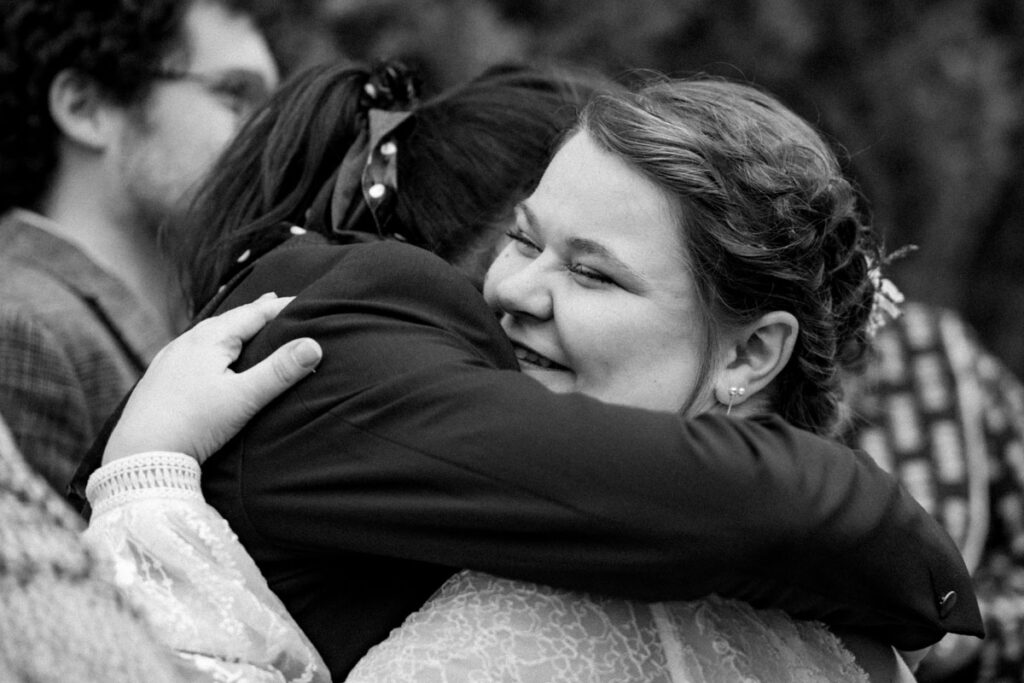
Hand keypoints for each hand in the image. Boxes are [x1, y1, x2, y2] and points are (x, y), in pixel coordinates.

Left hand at [103, 293, 321, 465]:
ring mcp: (169, 360)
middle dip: (256, 314)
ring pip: (209, 336)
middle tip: (277, 304)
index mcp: (209, 337)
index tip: (305, 302)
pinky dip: (213, 348)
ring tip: (248, 327)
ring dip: (233, 330)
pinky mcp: (160, 379)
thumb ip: (280, 371)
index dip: (282, 307)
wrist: (139, 456)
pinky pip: (193, 352)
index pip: (255, 313)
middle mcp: (186, 341)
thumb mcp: (245, 397)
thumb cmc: (194, 424)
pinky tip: (211, 359)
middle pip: (230, 320)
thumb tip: (313, 345)